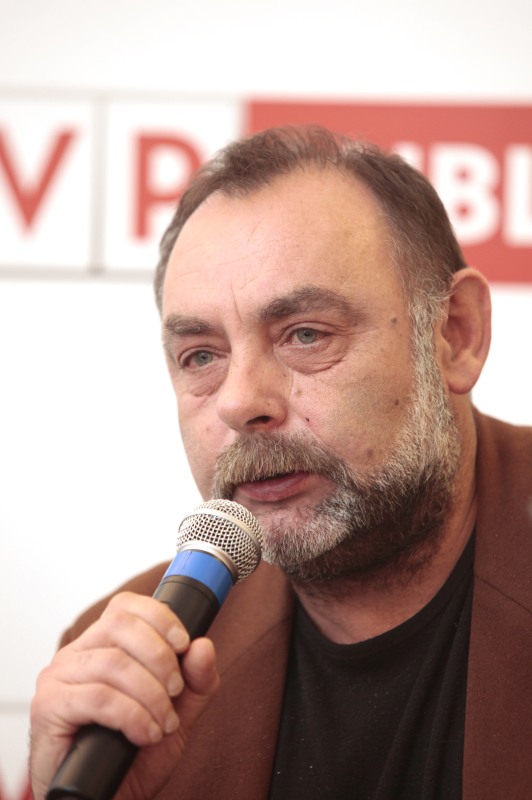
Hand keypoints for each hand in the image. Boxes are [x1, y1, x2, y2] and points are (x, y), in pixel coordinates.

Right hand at [29, 592, 219, 799]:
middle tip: (175, 692)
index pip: (127, 606)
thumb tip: (203, 646)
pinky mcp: (49, 707)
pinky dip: (132, 716)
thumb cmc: (132, 755)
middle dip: (160, 658)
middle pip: (120, 625)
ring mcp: (59, 678)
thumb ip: (196, 682)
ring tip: (163, 724)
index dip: (160, 618)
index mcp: (102, 645)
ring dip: (150, 695)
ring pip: (113, 663)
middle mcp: (77, 654)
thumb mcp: (176, 714)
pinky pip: (98, 697)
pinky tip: (144, 734)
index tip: (184, 645)